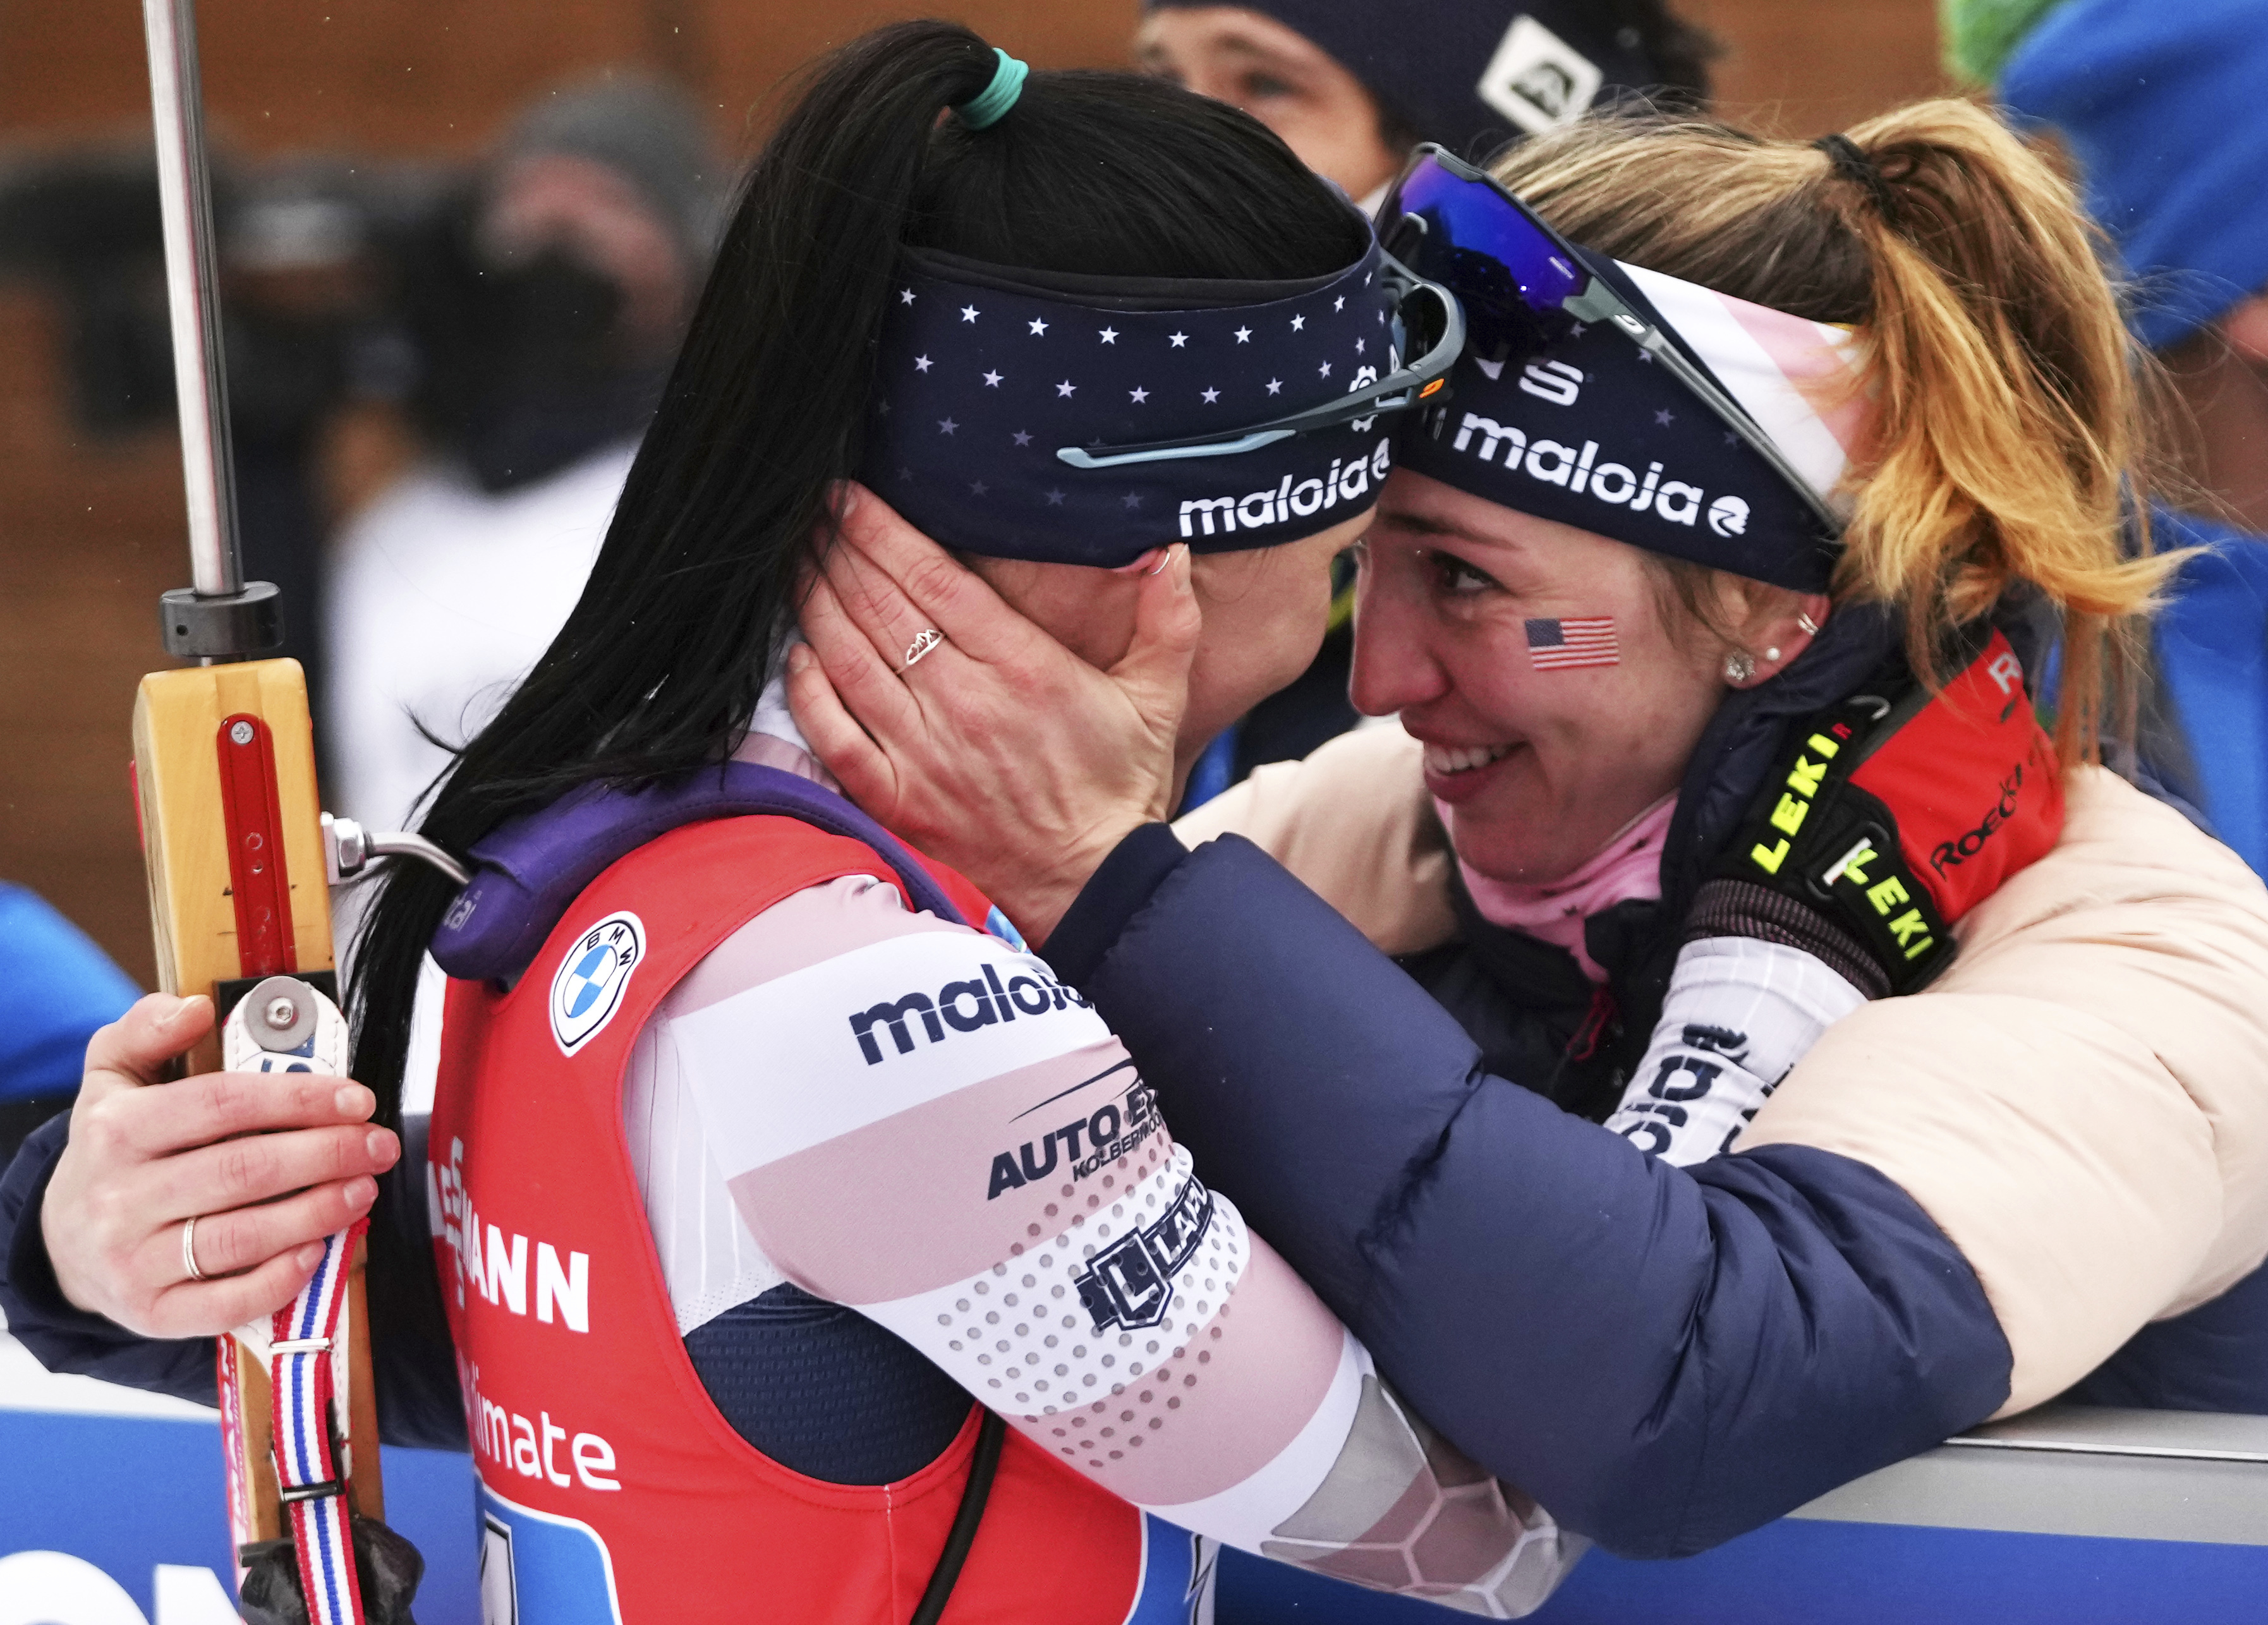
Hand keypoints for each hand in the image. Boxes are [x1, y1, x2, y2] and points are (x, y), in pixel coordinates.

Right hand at [42, 992, 399, 1338]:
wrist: (63, 1241)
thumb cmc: (115, 1150)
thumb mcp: (111, 1077)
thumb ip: (146, 1029)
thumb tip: (194, 1007)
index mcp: (116, 1129)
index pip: (222, 1105)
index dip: (298, 1099)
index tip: (358, 1100)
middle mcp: (119, 1198)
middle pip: (242, 1170)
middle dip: (326, 1155)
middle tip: (379, 1145)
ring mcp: (133, 1261)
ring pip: (240, 1238)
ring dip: (317, 1212)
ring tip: (364, 1189)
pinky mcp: (150, 1313)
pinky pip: (223, 1303)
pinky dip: (279, 1280)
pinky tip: (319, 1251)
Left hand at [789, 483, 1199, 942]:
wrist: (1092, 884)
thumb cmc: (1119, 788)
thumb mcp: (1159, 696)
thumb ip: (1166, 618)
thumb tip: (1169, 548)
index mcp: (1023, 669)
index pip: (935, 581)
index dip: (883, 531)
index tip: (852, 495)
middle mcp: (965, 705)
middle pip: (882, 608)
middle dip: (840, 550)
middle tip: (810, 511)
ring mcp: (923, 754)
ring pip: (851, 660)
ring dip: (818, 602)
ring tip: (798, 560)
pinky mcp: (898, 799)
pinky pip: (836, 734)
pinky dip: (811, 690)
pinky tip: (799, 652)